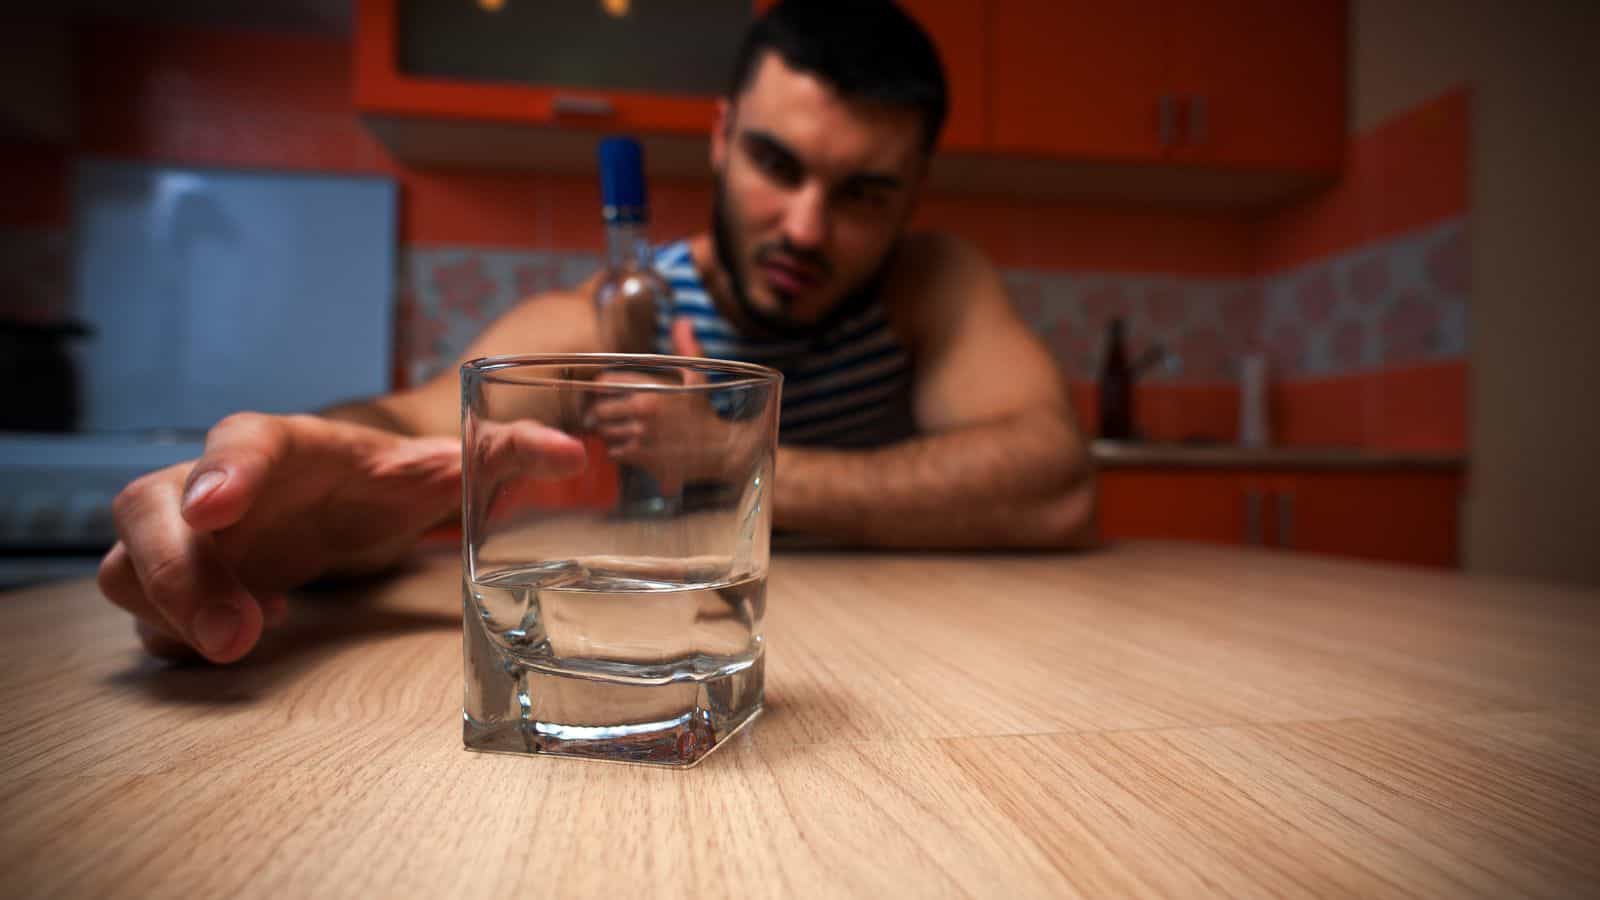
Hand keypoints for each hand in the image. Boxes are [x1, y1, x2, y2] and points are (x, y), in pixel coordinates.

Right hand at [98, 412, 584, 662]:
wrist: (333, 497)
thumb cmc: (375, 477)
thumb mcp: (436, 466)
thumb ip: (499, 454)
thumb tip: (572, 454)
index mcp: (281, 445)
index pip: (239, 441)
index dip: (224, 470)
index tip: (220, 504)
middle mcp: (215, 483)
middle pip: (148, 507)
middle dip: (179, 569)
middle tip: (239, 631)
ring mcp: (186, 534)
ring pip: (127, 564)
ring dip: (172, 610)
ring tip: (249, 638)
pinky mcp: (178, 582)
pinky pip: (146, 614)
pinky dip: (178, 635)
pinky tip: (246, 638)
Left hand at [586, 320, 751, 492]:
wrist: (721, 450)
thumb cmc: (704, 412)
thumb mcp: (697, 376)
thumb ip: (686, 348)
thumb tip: (683, 321)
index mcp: (651, 388)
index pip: (604, 382)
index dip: (598, 387)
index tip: (603, 393)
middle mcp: (643, 410)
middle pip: (598, 411)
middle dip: (599, 414)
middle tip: (606, 416)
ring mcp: (641, 435)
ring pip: (604, 433)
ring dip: (608, 433)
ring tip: (620, 431)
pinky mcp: (642, 458)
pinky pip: (613, 453)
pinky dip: (618, 451)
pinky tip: (631, 447)